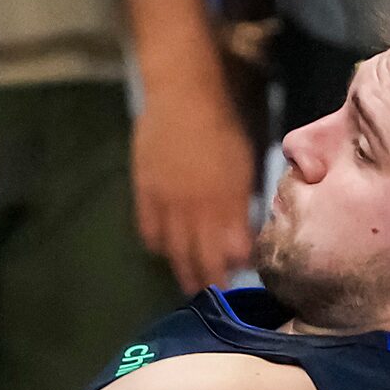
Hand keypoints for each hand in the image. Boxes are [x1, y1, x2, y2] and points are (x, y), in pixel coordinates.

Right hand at [133, 77, 256, 295]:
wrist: (182, 97)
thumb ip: (243, 203)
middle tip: (215, 292)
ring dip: (183, 270)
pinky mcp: (145, 193)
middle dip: (210, 280)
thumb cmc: (222, 127)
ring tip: (190, 284)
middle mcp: (196, 209)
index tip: (241, 276)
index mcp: (226, 201)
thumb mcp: (245, 165)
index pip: (232, 251)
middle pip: (201, 259)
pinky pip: (149, 232)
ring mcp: (167, 203)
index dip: (235, 269)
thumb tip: (245, 232)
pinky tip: (165, 250)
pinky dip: (158, 247)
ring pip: (174, 252)